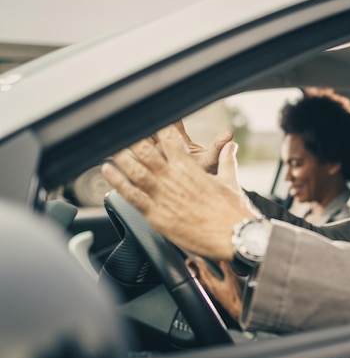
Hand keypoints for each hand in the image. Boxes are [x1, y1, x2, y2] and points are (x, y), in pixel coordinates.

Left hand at [102, 125, 258, 259]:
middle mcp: (174, 178)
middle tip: (121, 131)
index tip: (146, 121)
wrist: (234, 237)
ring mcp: (163, 196)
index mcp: (190, 167)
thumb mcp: (230, 181)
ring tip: (109, 147)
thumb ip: (227, 160)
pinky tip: (107, 172)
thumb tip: (231, 145)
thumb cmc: (233, 212)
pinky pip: (131, 196)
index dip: (156, 127)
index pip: (169, 138)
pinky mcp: (157, 216)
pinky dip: (117, 182)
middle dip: (132, 139)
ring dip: (120, 157)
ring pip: (134, 171)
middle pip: (146, 151)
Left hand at [187, 258, 241, 319]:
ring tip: (193, 270)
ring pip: (202, 281)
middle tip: (189, 262)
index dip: (201, 265)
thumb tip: (222, 262)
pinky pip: (206, 285)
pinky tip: (204, 280)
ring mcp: (212, 291)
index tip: (196, 259)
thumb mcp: (232, 281)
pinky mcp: (215, 294)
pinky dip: (203, 280)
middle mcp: (211, 287)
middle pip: (200, 276)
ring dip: (197, 275)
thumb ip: (227, 271)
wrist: (235, 308)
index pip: (205, 272)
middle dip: (195, 268)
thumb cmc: (234, 296)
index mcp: (214, 284)